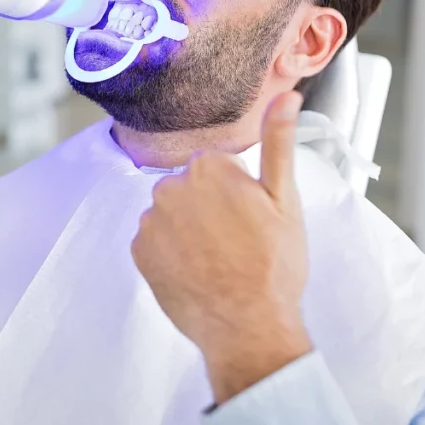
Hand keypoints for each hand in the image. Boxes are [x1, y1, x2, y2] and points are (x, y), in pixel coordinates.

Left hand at [132, 92, 311, 403]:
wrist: (247, 327)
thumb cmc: (273, 265)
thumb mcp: (284, 200)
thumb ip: (279, 143)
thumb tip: (285, 97)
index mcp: (206, 168)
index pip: (216, 167)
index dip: (237, 192)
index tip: (250, 218)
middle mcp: (169, 187)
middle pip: (190, 188)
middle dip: (209, 208)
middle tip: (237, 242)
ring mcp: (150, 222)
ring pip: (171, 215)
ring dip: (188, 230)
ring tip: (217, 260)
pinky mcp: (138, 253)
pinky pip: (154, 242)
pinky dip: (170, 253)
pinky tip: (195, 271)